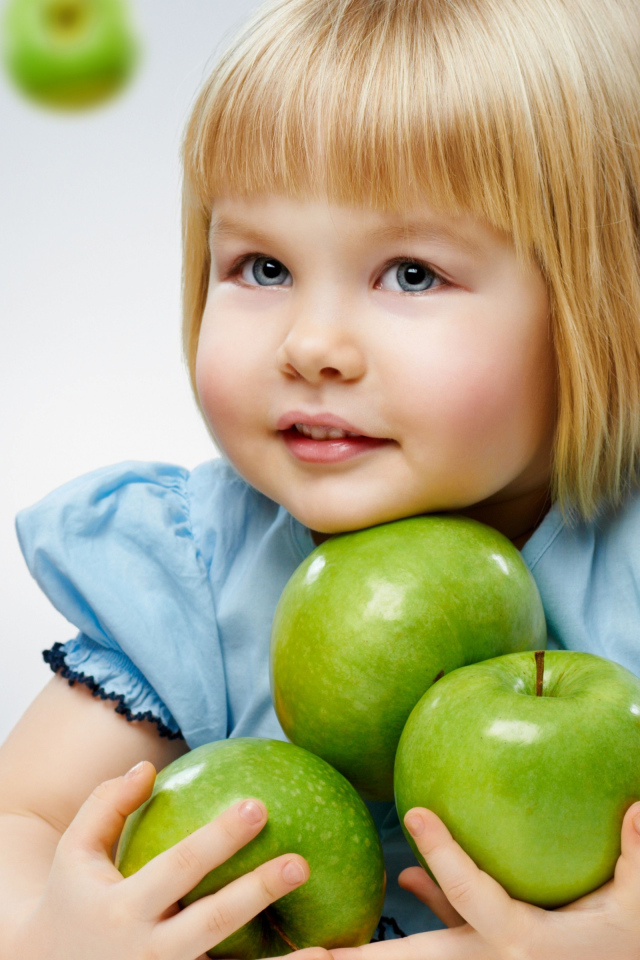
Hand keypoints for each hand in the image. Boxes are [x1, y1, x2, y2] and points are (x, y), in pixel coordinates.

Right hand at [7, 760, 330, 959]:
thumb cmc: (70, 901)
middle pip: (213, 920)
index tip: (258, 806)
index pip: (180, 867)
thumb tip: (148, 767)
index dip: (219, 837)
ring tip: (328, 951)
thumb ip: (106, 805)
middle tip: (300, 863)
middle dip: (257, 891)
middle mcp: (146, 952)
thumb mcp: (74, 852)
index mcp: (122, 908)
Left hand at [331, 803, 639, 959]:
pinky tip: (409, 880)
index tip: (416, 813)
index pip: (472, 897)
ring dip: (366, 954)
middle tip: (302, 955)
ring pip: (421, 954)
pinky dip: (429, 907)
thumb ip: (638, 860)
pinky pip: (450, 935)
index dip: (445, 856)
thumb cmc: (631, 945)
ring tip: (313, 946)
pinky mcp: (489, 951)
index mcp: (525, 945)